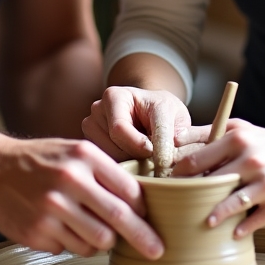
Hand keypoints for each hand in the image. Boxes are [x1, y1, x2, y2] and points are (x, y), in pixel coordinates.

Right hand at [0, 135, 163, 258]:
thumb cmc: (42, 161)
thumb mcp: (73, 152)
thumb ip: (104, 172)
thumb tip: (140, 205)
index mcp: (84, 156)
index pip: (128, 189)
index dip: (144, 209)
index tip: (152, 219)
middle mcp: (69, 180)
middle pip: (119, 218)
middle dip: (143, 238)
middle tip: (157, 251)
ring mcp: (52, 209)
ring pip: (98, 240)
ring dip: (102, 241)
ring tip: (89, 227)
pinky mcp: (37, 233)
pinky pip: (71, 249)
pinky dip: (74, 244)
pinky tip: (61, 227)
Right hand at [82, 86, 205, 161]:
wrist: (153, 113)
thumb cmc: (163, 112)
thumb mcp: (174, 115)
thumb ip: (172, 130)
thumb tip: (170, 149)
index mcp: (114, 96)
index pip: (121, 129)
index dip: (142, 147)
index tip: (161, 158)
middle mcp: (97, 109)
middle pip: (112, 145)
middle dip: (137, 157)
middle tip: (157, 160)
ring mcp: (90, 127)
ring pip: (108, 156)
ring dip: (130, 163)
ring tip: (148, 158)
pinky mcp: (91, 144)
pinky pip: (105, 163)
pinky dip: (123, 167)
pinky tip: (136, 161)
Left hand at [172, 119, 264, 237]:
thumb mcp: (244, 129)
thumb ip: (210, 132)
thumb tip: (175, 138)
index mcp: (239, 139)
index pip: (197, 159)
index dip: (178, 173)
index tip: (168, 183)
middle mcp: (252, 160)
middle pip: (209, 183)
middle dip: (191, 195)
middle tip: (177, 204)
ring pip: (229, 204)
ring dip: (213, 215)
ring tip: (204, 221)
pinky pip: (252, 221)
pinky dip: (239, 228)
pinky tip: (231, 232)